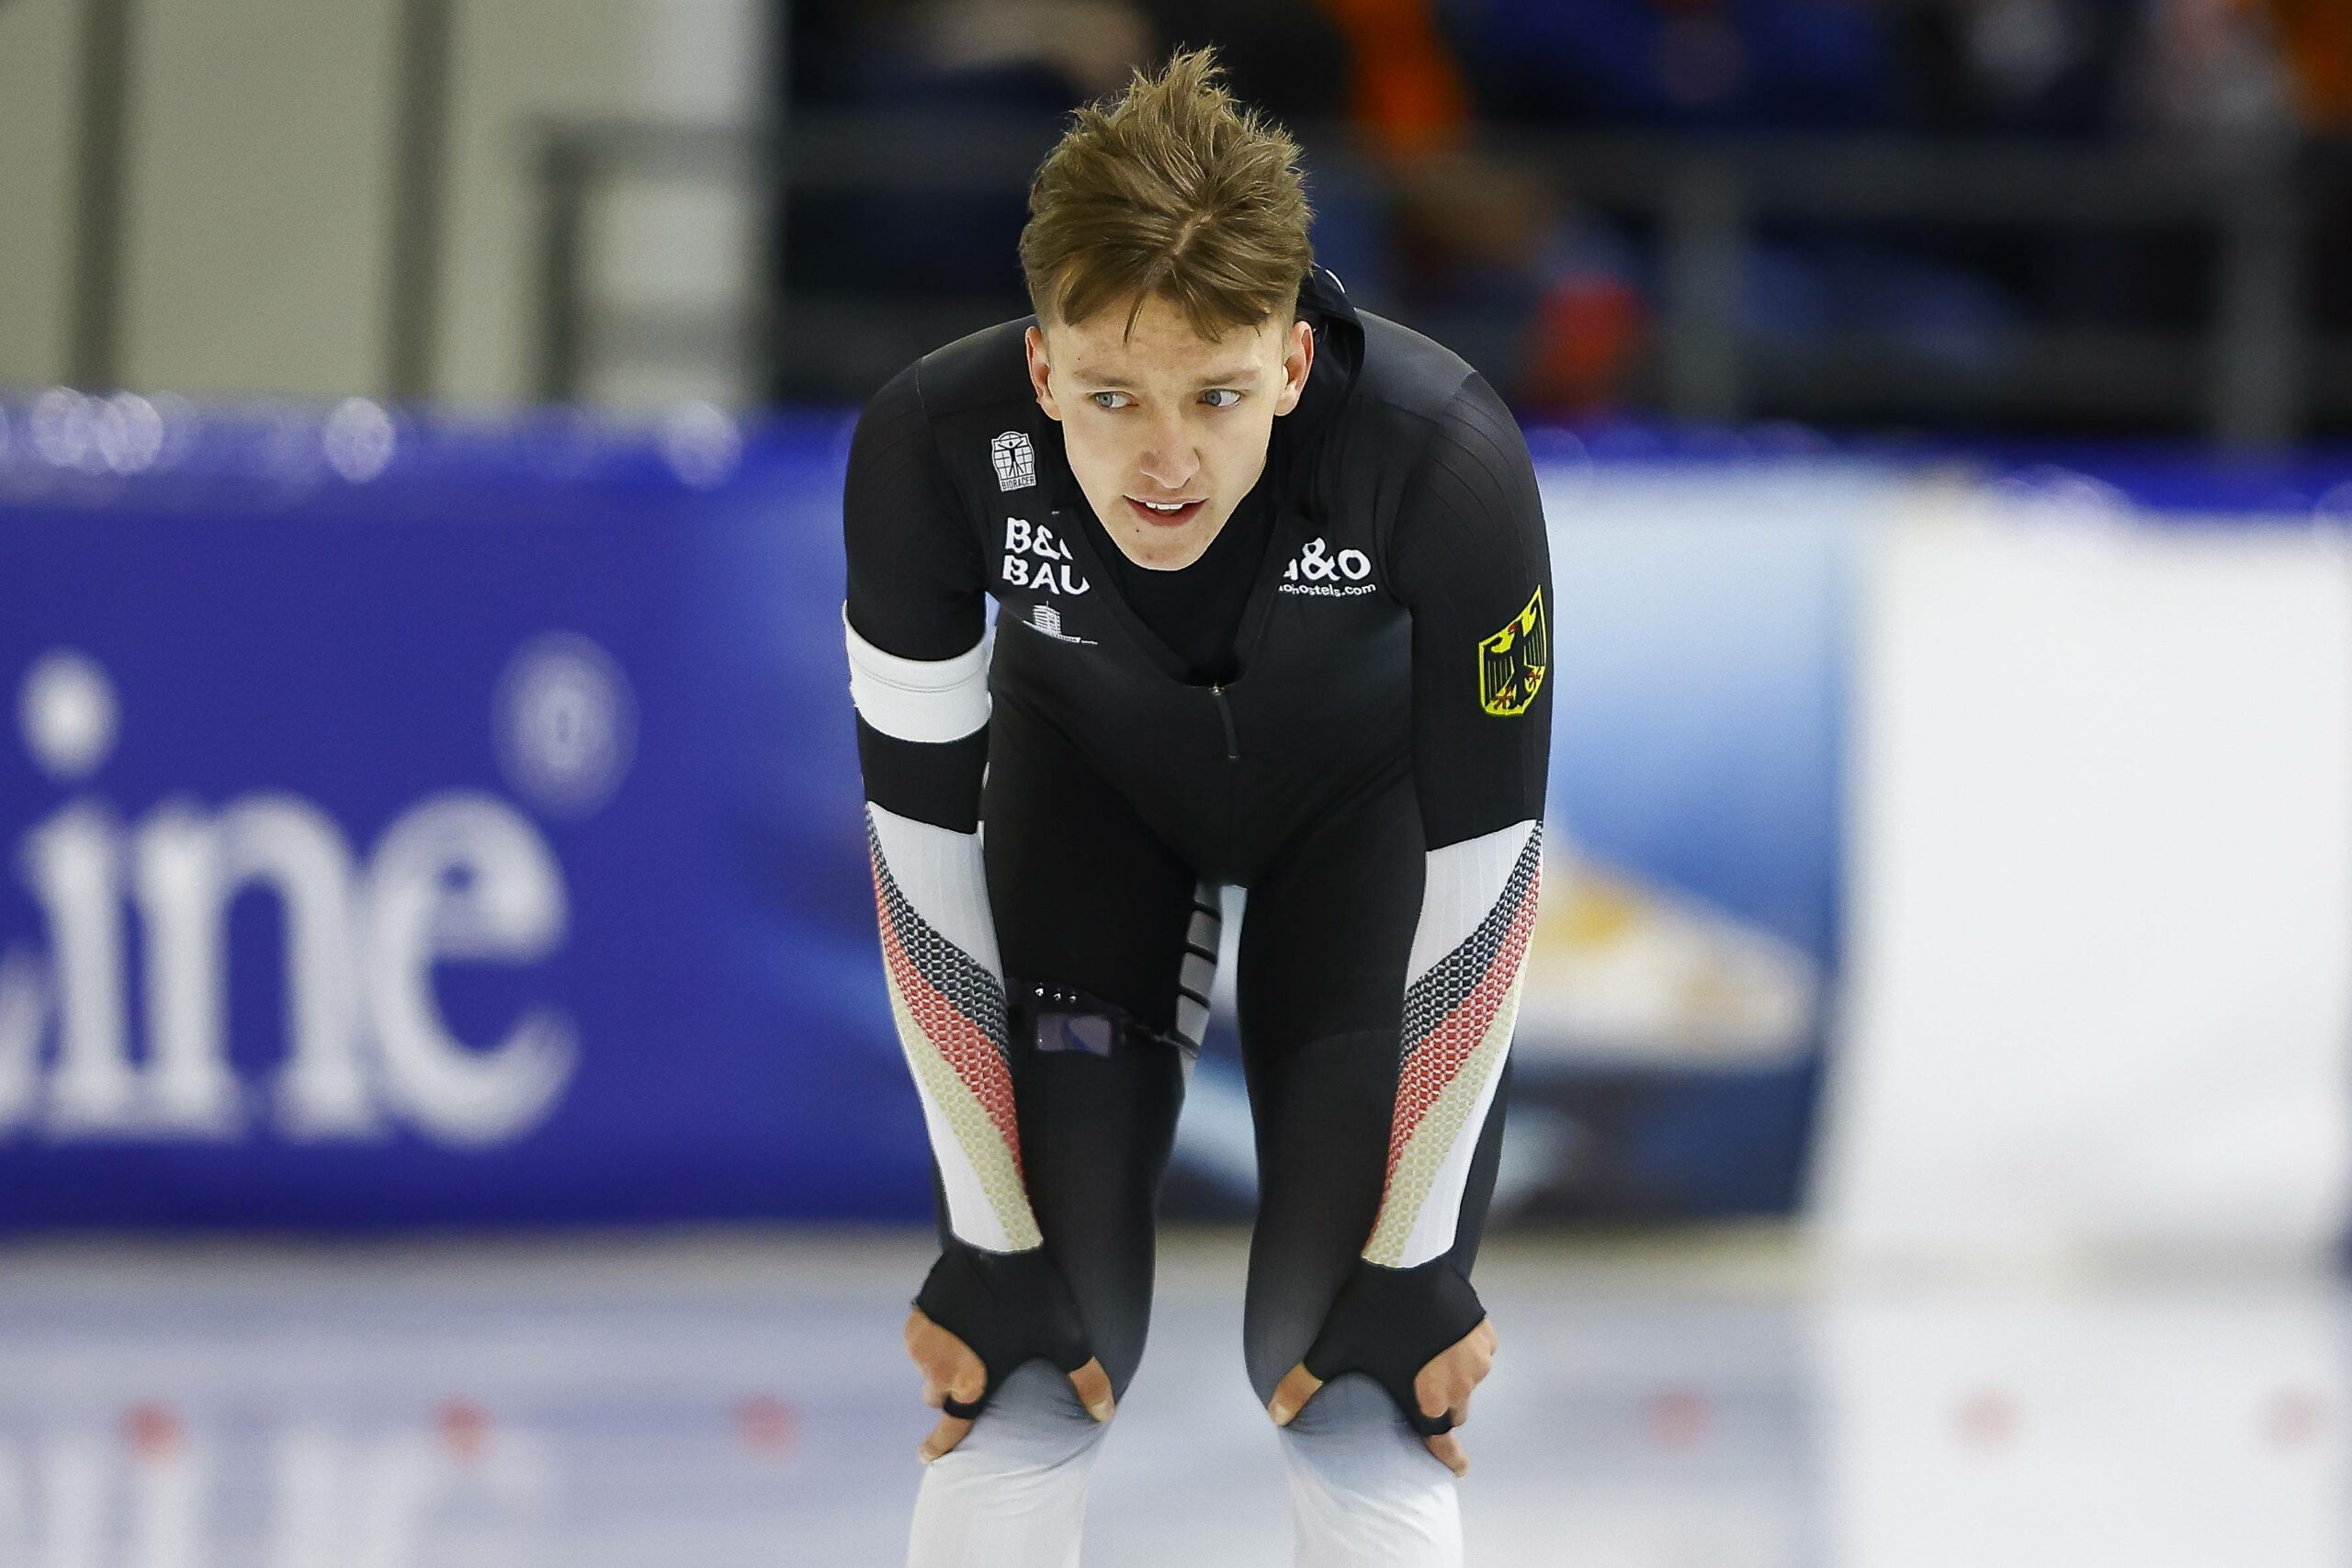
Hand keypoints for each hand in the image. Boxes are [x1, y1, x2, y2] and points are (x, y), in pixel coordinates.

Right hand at [905, 1305, 1114, 1460]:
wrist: (997, 1242)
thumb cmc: (1034, 1295)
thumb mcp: (1067, 1339)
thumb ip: (1086, 1381)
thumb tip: (1106, 1414)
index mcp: (974, 1384)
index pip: (953, 1425)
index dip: (941, 1444)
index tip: (927, 1457)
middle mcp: (941, 1369)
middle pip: (940, 1396)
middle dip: (955, 1391)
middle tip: (978, 1374)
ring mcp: (925, 1341)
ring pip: (929, 1368)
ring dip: (944, 1365)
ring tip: (973, 1342)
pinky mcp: (917, 1315)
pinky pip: (921, 1340)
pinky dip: (935, 1339)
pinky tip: (958, 1323)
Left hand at [1266, 1317, 1496, 1475]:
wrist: (1407, 1259)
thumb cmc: (1369, 1308)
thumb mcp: (1332, 1348)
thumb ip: (1302, 1385)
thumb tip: (1274, 1414)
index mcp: (1424, 1399)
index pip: (1441, 1441)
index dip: (1449, 1458)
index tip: (1458, 1471)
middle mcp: (1458, 1386)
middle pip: (1452, 1412)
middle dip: (1437, 1409)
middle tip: (1416, 1395)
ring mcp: (1476, 1359)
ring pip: (1467, 1383)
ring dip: (1451, 1380)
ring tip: (1424, 1360)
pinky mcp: (1484, 1332)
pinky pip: (1479, 1355)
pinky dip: (1464, 1355)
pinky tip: (1443, 1340)